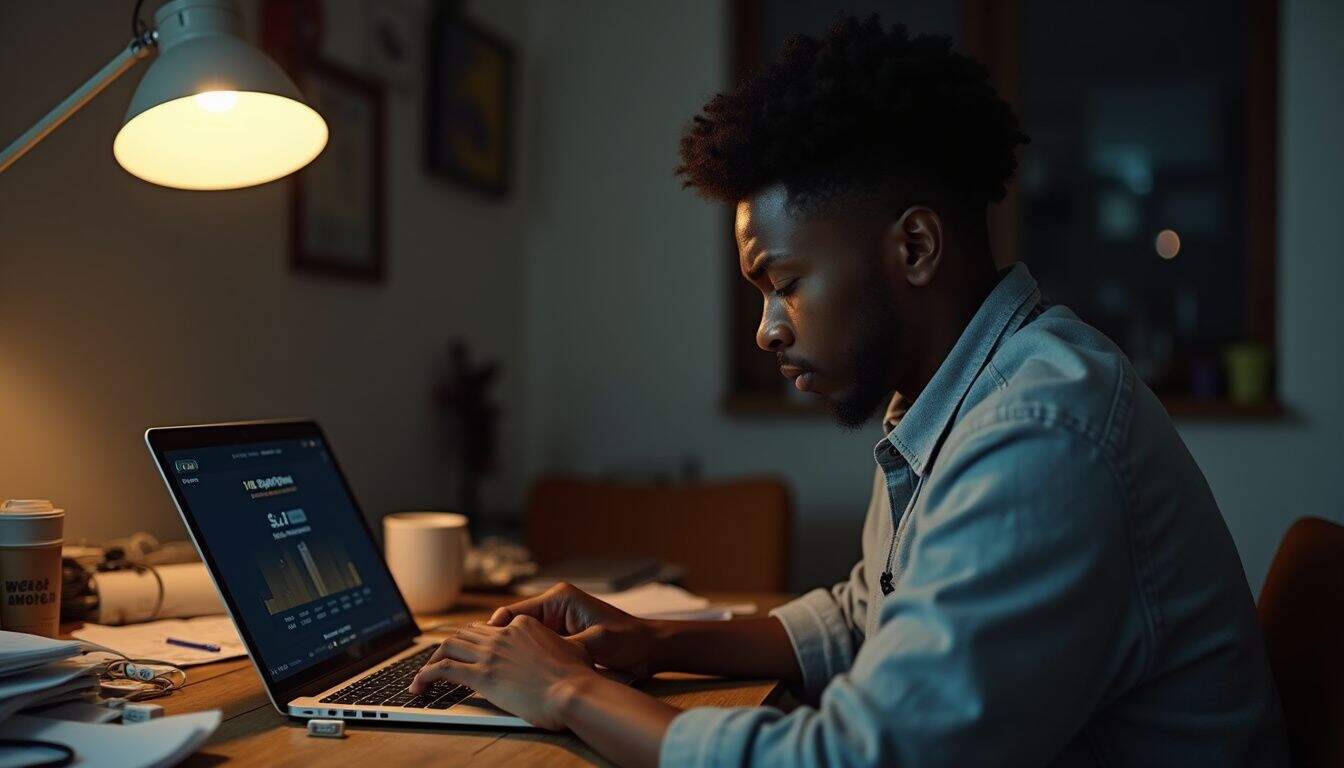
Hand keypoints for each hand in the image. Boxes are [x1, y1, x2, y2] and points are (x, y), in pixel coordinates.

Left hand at [410, 615, 598, 730]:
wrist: (573, 691)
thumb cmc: (578, 676)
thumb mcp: (576, 650)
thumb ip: (564, 646)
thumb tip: (568, 652)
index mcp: (525, 625)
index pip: (491, 628)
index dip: (478, 639)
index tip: (471, 652)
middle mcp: (504, 635)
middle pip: (466, 634)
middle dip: (449, 647)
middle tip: (440, 661)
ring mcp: (491, 653)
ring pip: (448, 646)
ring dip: (431, 659)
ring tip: (423, 675)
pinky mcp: (481, 675)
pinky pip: (443, 669)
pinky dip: (425, 675)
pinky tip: (418, 686)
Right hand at [489, 583, 658, 676]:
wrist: (649, 647)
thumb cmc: (627, 640)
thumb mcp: (595, 643)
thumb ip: (565, 647)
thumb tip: (535, 657)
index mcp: (560, 599)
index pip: (515, 612)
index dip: (495, 631)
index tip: (481, 649)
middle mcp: (555, 606)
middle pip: (514, 624)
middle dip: (498, 642)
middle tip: (480, 662)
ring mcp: (558, 621)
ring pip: (522, 636)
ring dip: (511, 651)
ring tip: (493, 669)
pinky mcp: (562, 635)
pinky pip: (535, 644)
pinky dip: (526, 656)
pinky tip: (516, 673)